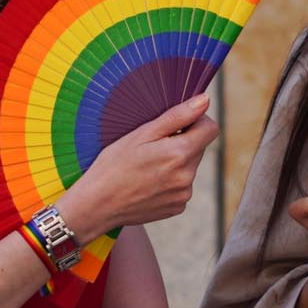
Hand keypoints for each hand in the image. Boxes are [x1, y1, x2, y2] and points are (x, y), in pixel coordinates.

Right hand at [57, 94, 219, 232]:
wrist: (97, 205)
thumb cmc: (113, 165)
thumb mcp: (141, 134)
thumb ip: (177, 116)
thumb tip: (205, 101)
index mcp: (180, 153)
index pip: (211, 129)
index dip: (197, 121)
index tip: (179, 124)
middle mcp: (187, 176)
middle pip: (198, 148)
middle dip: (181, 142)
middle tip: (151, 147)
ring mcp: (183, 195)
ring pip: (189, 167)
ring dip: (174, 163)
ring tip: (146, 168)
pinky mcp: (177, 207)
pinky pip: (181, 186)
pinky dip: (169, 181)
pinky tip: (147, 183)